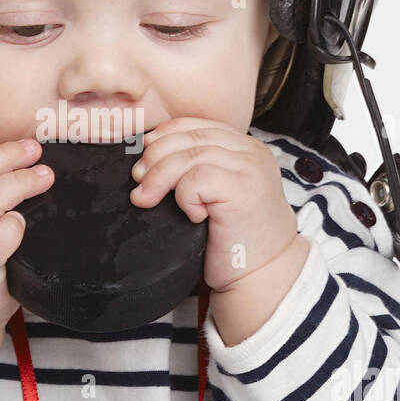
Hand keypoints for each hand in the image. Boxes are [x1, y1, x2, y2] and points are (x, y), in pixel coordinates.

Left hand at [131, 117, 299, 293]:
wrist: (261, 274)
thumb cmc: (234, 238)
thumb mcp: (215, 193)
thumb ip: (195, 167)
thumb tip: (148, 149)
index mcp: (245, 147)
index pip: (196, 125)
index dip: (164, 136)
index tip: (143, 156)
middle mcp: (253, 153)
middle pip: (190, 137)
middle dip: (154, 157)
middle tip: (138, 181)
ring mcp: (251, 170)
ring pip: (189, 156)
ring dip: (159, 177)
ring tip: (147, 199)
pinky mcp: (244, 191)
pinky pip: (197, 179)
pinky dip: (184, 196)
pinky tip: (193, 215)